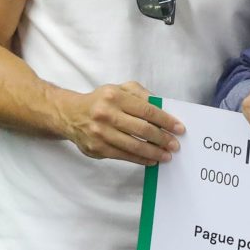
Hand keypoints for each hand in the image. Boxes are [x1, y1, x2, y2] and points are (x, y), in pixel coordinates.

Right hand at [53, 81, 181, 164]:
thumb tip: (163, 107)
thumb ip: (141, 94)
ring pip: (134, 146)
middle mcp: (106, 114)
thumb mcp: (119, 89)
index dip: (166, 121)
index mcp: (115, 96)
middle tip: (175, 145)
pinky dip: (140, 159)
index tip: (179, 128)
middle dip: (163, 139)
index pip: (147, 110)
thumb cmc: (101, 101)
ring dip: (154, 152)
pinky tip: (151, 160)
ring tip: (167, 156)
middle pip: (142, 129)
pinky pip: (124, 156)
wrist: (70, 114)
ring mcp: (100, 133)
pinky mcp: (97, 148)